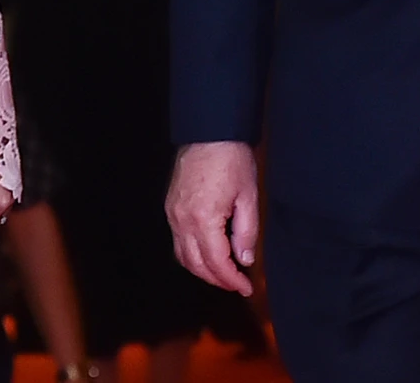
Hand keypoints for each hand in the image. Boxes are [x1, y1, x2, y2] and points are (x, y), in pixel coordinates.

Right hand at [165, 140, 258, 296]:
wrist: (209, 131)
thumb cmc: (231, 159)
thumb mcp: (248, 196)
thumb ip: (246, 232)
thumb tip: (244, 259)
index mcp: (203, 219)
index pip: (216, 263)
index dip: (232, 280)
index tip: (246, 287)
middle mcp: (182, 220)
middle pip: (196, 265)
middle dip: (217, 279)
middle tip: (237, 283)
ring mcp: (173, 213)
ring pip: (183, 256)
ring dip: (202, 269)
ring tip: (223, 272)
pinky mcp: (171, 206)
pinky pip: (177, 240)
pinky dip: (191, 253)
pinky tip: (207, 252)